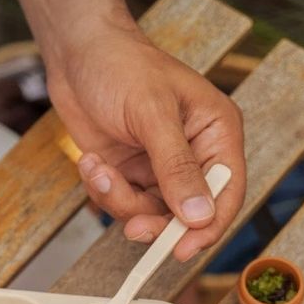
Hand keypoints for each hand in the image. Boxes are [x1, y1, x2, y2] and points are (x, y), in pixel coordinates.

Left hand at [47, 20, 245, 260]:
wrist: (77, 53)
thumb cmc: (122, 66)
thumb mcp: (152, 115)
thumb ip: (176, 167)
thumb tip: (198, 215)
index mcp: (215, 133)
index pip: (227, 194)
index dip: (207, 228)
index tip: (182, 250)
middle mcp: (192, 154)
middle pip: (185, 214)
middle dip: (154, 221)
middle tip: (132, 227)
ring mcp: (158, 167)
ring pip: (148, 213)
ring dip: (119, 199)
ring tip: (99, 168)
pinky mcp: (129, 173)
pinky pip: (121, 203)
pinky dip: (102, 190)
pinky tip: (92, 162)